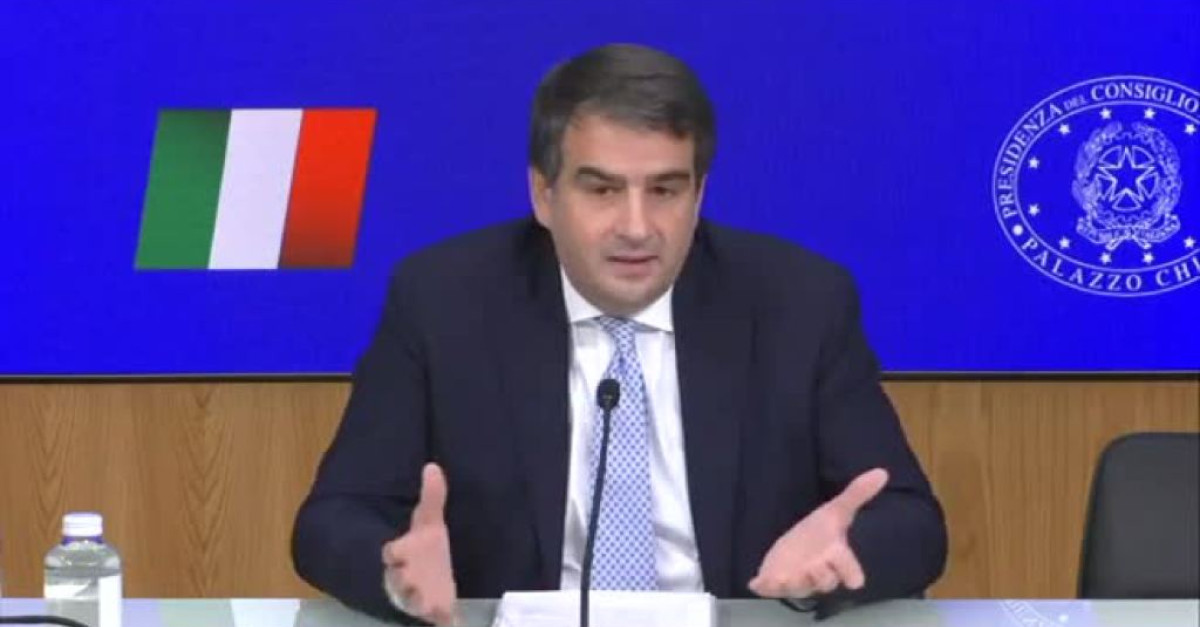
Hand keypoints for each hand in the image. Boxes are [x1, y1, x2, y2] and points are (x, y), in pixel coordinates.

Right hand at [382, 463, 457, 625]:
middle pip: (399, 581)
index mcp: (402, 555)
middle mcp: (406, 578)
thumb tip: (433, 465)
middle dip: (403, 580)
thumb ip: (432, 496)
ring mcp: (420, 598)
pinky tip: (454, 624)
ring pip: (414, 603)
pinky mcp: (436, 612)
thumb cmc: (426, 549)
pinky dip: (444, 623)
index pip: (391, 554)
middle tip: (410, 580)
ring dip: (419, 603)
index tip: (393, 551)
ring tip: (429, 604)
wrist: (431, 581)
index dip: (393, 553)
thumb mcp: (430, 522)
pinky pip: (438, 620)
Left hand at [748, 468, 888, 598]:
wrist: (793, 548)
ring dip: (793, 583)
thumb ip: (857, 494)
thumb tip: (882, 472)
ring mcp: (798, 581)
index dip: (850, 571)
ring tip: (784, 576)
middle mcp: (819, 574)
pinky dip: (766, 588)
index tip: (845, 563)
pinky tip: (758, 582)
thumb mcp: (835, 511)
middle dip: (821, 576)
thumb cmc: (818, 533)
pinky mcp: (776, 584)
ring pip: (800, 590)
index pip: (851, 574)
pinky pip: (772, 591)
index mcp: (836, 558)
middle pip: (826, 583)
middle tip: (814, 564)